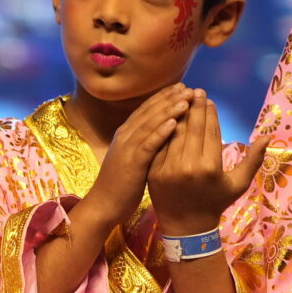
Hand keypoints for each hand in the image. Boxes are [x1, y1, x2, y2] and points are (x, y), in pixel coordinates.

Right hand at [75, 84, 191, 230]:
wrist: (103, 204)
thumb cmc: (121, 184)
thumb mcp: (132, 159)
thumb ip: (143, 144)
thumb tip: (162, 133)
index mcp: (125, 134)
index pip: (146, 109)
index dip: (163, 97)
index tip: (181, 87)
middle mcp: (125, 136)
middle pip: (149, 112)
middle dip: (169, 98)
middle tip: (188, 88)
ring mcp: (127, 148)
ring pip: (150, 124)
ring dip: (168, 110)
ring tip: (186, 99)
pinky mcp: (132, 163)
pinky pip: (148, 144)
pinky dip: (161, 132)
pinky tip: (174, 123)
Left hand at [146, 90, 268, 235]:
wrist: (186, 227)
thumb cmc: (216, 203)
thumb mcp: (238, 184)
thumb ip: (254, 160)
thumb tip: (268, 137)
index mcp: (210, 168)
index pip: (210, 131)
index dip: (209, 113)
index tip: (208, 99)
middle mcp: (189, 166)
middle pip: (191, 128)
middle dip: (193, 107)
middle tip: (195, 90)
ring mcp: (168, 168)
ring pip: (173, 132)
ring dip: (177, 112)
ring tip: (181, 97)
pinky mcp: (153, 170)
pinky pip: (160, 144)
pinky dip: (163, 128)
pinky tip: (166, 115)